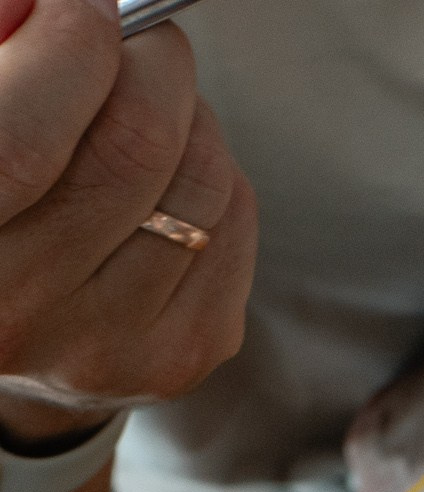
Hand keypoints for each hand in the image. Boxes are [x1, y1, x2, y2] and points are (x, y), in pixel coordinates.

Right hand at [0, 0, 254, 445]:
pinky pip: (234, 221)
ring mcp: (107, 345)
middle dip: (148, 59)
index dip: (72, 44)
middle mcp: (23, 309)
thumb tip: (48, 4)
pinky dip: (213, 173)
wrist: (3, 312)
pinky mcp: (179, 357)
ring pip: (203, 178)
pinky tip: (165, 179)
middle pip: (138, 145)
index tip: (83, 7)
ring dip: (186, 114)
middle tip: (129, 37)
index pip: (28, 141)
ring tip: (141, 109)